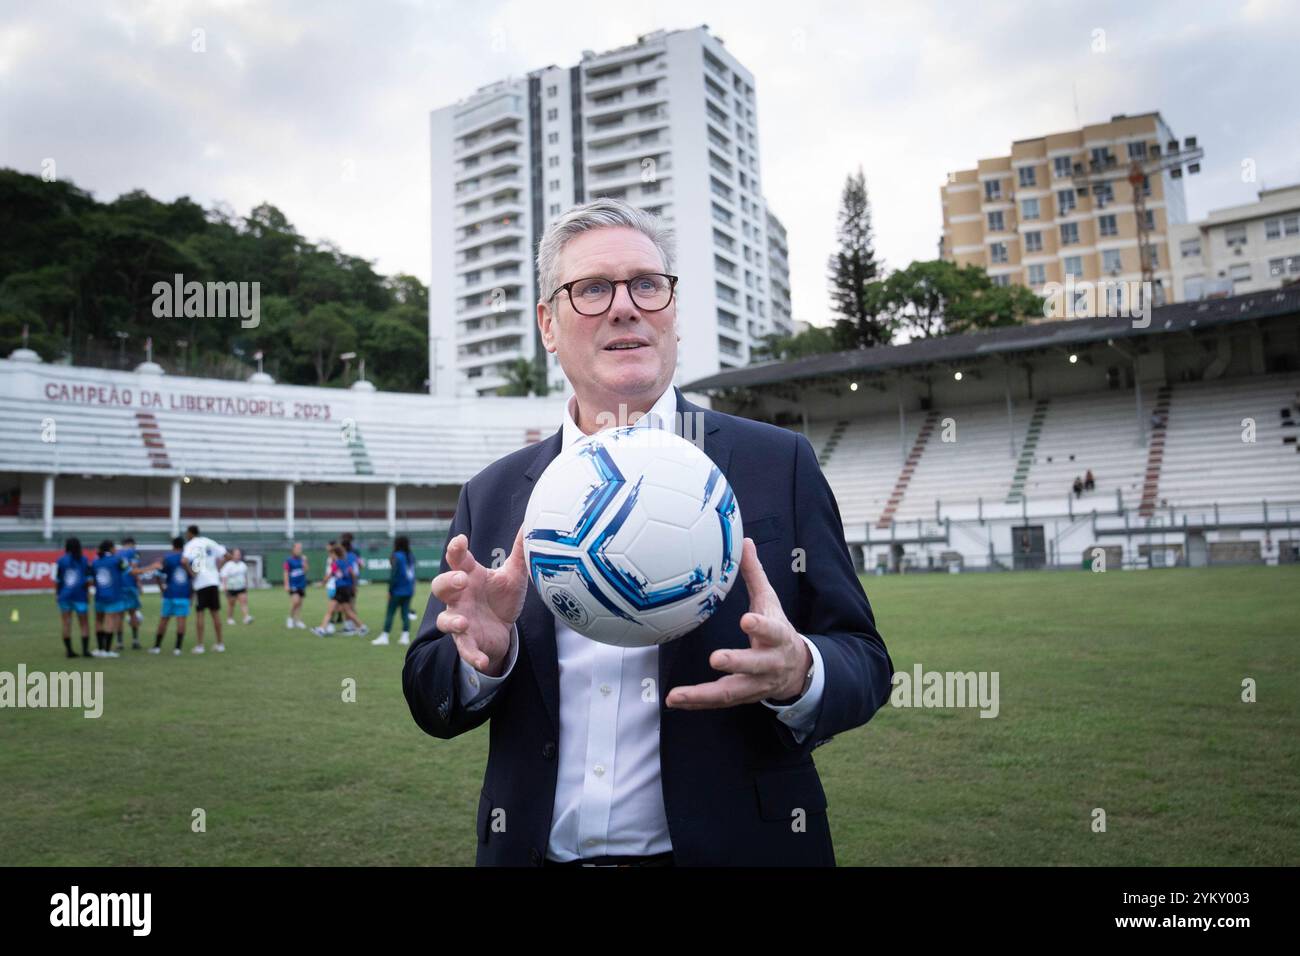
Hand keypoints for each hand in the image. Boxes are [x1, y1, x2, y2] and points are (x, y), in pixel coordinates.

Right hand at [431, 528, 527, 677]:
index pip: (457, 559)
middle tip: (462, 579)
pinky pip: (465, 650)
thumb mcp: (513, 574)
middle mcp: (459, 597)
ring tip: (464, 621)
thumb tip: (530, 524)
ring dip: (451, 621)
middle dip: (448, 582)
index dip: (456, 549)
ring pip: (445, 619)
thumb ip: (519, 551)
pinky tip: (481, 660)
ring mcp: (460, 619)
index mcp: (469, 575)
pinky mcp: (468, 641)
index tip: (461, 540)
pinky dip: (471, 655)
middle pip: (441, 586)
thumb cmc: (501, 596)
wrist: (504, 629)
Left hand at [666, 537, 811, 709]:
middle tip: (716, 659)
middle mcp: (769, 664)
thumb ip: (755, 574)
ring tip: (676, 695)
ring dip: (703, 694)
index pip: (771, 631)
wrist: (797, 669)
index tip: (746, 620)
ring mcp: (756, 684)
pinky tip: (675, 701)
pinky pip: (719, 702)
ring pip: (732, 692)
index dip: (760, 627)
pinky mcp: (743, 697)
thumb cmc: (777, 629)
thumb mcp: (770, 601)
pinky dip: (696, 702)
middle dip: (736, 663)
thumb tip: (745, 541)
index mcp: (778, 637)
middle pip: (754, 666)